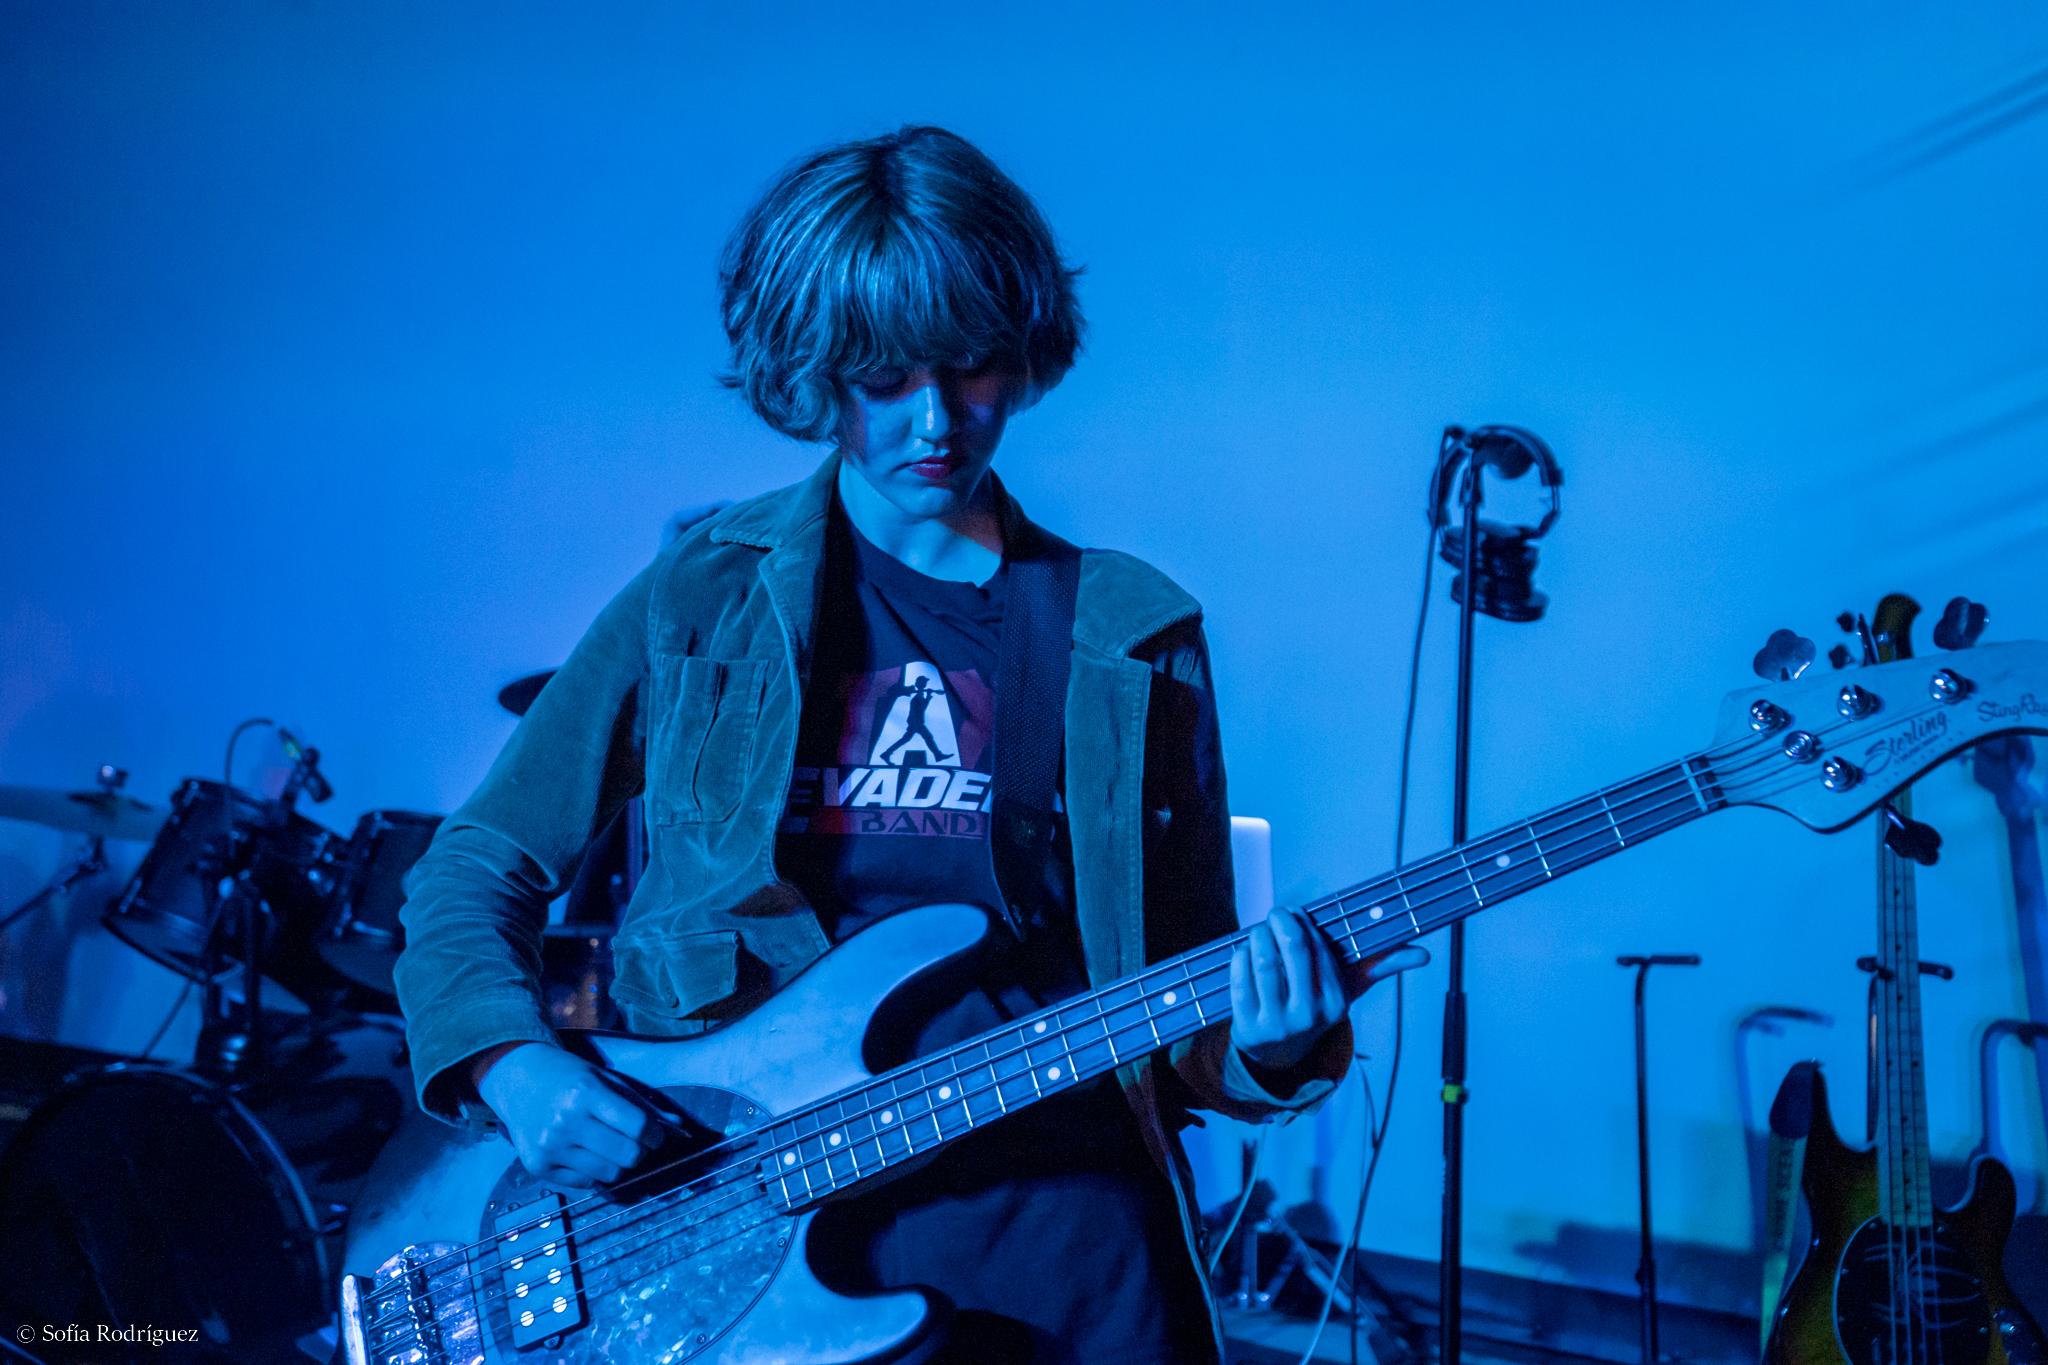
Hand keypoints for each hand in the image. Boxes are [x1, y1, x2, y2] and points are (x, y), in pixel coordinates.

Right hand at [473, 1042, 663, 1187]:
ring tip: (609, 1146)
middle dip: (640, 1152)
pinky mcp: (537, 1166)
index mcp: (586, 1093)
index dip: (655, 1135)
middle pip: (627, 1156)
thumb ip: (640, 1104)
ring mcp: (550, 1147)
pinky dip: (593, 1172)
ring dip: (619, 1165)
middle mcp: (566, 1122)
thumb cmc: (569, 1077)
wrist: (518, 1080)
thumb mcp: (606, 1079)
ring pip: (609, 1174)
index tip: (655, 1135)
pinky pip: (585, 1182)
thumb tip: (677, 1128)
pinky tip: (584, 1151)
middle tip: (636, 1143)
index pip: (638, 1126)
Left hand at [1229, 906, 1429, 1073]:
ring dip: (1258, 937)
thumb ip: (1382, 965)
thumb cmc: (1317, 1007)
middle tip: (1276, 913)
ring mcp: (1276, 1024)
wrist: (1279, 1054)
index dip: (1306, 926)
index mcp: (1336, 1004)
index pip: (1321, 952)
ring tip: (1260, 930)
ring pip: (1264, 963)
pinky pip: (1239, 980)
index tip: (1298, 913)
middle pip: (1292, 953)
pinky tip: (1244, 951)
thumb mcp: (1348, 991)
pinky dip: (1239, 958)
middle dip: (1282, 923)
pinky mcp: (1248, 1027)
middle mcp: (1308, 1015)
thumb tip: (1425, 955)